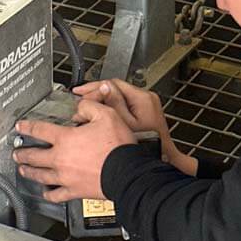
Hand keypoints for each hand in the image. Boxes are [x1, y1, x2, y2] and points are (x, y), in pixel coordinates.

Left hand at [13, 99, 135, 201]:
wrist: (127, 173)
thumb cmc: (117, 147)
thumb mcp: (106, 115)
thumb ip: (89, 107)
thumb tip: (80, 106)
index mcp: (66, 139)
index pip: (39, 130)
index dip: (27, 127)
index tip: (20, 127)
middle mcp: (61, 159)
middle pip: (34, 156)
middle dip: (22, 153)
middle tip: (16, 152)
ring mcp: (65, 177)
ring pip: (40, 175)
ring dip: (29, 172)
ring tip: (23, 170)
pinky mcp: (74, 191)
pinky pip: (56, 194)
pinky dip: (48, 193)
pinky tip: (45, 192)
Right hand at [72, 80, 196, 174]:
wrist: (162, 156)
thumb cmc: (145, 144)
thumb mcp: (125, 124)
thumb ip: (114, 103)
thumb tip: (103, 88)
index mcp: (142, 98)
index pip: (112, 84)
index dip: (93, 88)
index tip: (80, 94)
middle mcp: (146, 97)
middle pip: (115, 88)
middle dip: (95, 93)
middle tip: (79, 98)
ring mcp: (146, 103)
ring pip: (118, 95)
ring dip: (102, 99)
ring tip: (87, 107)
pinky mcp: (144, 110)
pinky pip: (123, 102)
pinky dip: (111, 106)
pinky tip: (100, 113)